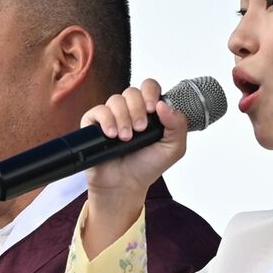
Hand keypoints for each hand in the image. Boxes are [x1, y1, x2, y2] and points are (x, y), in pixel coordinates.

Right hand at [78, 79, 188, 258]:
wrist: (124, 185)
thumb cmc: (147, 167)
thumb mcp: (173, 148)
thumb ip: (178, 126)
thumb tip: (165, 105)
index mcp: (149, 111)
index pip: (149, 87)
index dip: (150, 93)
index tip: (153, 109)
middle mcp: (129, 110)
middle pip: (131, 91)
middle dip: (137, 109)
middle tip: (140, 129)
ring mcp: (111, 116)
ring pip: (115, 100)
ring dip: (123, 118)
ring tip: (126, 138)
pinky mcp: (94, 124)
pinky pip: (98, 110)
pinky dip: (106, 121)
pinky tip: (111, 135)